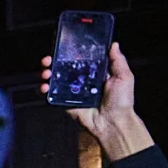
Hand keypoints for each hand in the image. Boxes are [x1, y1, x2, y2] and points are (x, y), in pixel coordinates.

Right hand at [52, 43, 153, 163]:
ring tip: (46, 73)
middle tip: (48, 60)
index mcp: (94, 73)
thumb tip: (114, 45)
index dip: (68, 53)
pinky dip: (43, 91)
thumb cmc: (121, 102)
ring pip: (54, 80)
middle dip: (52, 62)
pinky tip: (44, 87)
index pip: (78, 59)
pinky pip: (51, 96)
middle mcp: (81, 81)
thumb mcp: (124, 77)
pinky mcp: (64, 103)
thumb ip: (118, 60)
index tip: (61, 48)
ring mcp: (71, 92)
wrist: (113, 122)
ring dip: (46, 74)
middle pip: (62, 68)